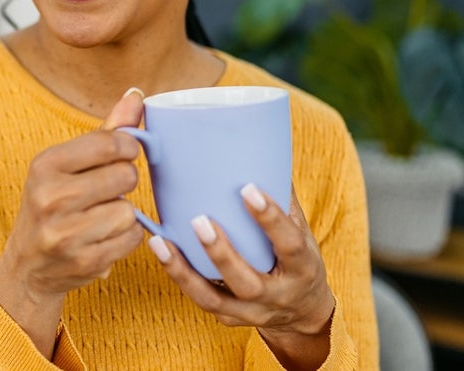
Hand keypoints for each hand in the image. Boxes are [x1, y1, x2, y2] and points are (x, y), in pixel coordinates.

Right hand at [0, 88, 146, 356]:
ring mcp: (66, 233)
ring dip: (124, 213)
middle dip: (124, 182)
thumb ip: (105, 131)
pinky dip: (126, 237)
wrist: (27, 266)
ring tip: (101, 216)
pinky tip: (104, 237)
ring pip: (129, 210)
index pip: (110, 143)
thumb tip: (137, 95)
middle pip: (125, 176)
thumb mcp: (66, 165)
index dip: (128, 148)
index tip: (123, 154)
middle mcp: (51, 197)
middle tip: (106, 190)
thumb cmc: (52, 204)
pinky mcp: (85, 262)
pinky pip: (132, 238)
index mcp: (45, 165)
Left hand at [147, 185, 334, 370]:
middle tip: (199, 220)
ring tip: (160, 243)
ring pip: (214, 299)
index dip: (270, 219)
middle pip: (247, 282)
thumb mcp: (301, 231)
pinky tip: (160, 251)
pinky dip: (178, 277)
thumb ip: (282, 196)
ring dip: (184, 272)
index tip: (247, 189)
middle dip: (221, 253)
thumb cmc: (297, 258)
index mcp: (302, 268)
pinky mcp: (228, 318)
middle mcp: (278, 296)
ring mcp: (251, 312)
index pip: (290, 245)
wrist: (303, 313)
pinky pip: (200, 299)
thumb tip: (261, 146)